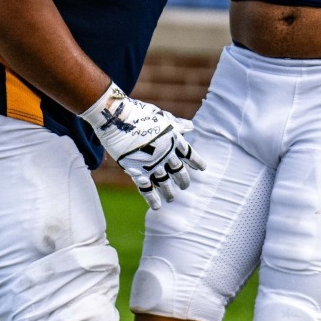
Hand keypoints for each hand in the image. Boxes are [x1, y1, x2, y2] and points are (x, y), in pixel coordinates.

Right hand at [80, 84, 205, 208]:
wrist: (118, 118)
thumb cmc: (139, 113)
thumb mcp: (162, 116)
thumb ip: (177, 124)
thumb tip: (191, 127)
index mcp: (174, 140)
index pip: (190, 154)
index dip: (196, 162)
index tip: (203, 169)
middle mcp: (166, 154)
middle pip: (179, 171)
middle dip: (183, 180)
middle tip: (185, 187)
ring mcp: (153, 164)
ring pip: (165, 183)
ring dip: (169, 192)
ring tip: (172, 199)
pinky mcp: (137, 171)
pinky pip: (147, 189)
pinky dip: (152, 199)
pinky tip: (157, 207)